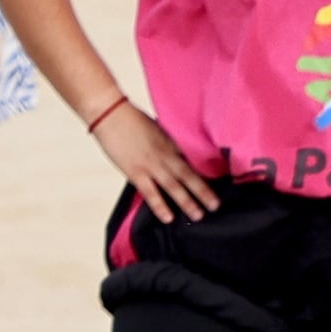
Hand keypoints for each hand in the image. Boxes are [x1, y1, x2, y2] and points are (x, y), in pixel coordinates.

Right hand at [89, 97, 214, 219]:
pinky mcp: (135, 172)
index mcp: (171, 142)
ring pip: (173, 186)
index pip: (193, 160)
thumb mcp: (157, 127)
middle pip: (188, 175)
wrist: (110, 113)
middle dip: (203, 191)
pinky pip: (150, 192)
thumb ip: (168, 141)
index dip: (206, 172)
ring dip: (187, 201)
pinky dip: (160, 205)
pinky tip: (168, 217)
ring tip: (198, 215)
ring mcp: (151, 164)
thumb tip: (177, 151)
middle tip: (216, 206)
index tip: (220, 184)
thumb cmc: (131, 118)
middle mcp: (165, 154)